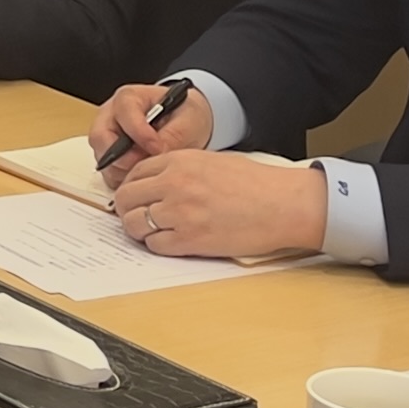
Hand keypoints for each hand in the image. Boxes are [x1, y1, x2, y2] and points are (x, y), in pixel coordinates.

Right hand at [88, 80, 217, 172]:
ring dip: (124, 170)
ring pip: (102, 158)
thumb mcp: (188, 120)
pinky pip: (108, 172)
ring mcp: (107, 137)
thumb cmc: (183, 115)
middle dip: (123, 156)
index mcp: (129, 98)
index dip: (140, 134)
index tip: (158, 148)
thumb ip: (174, 135)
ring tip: (149, 172)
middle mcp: (111, 116)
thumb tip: (158, 153)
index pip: (124, 113)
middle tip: (146, 166)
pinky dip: (123, 180)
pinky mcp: (108, 157)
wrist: (184, 124)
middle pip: (101, 137)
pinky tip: (143, 178)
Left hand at [105, 150, 328, 258]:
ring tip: (151, 232)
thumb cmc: (254, 183)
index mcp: (178, 162)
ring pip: (134, 224)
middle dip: (127, 209)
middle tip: (136, 216)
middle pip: (126, 198)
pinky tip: (170, 242)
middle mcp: (173, 184)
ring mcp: (180, 213)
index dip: (131, 187)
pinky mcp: (191, 240)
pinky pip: (155, 246)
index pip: (134, 173)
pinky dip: (157, 246)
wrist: (282, 204)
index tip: (135, 197)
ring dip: (138, 230)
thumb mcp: (210, 161)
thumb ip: (179, 169)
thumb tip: (154, 183)